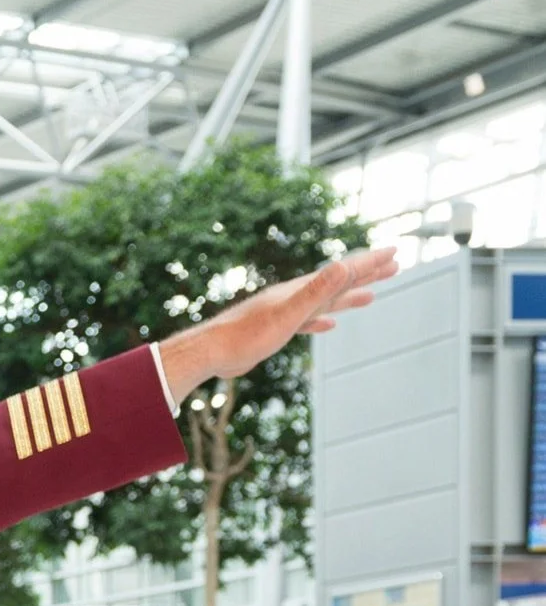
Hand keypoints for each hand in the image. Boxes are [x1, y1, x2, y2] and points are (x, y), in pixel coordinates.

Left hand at [159, 247, 398, 403]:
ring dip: (348, 297)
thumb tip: (343, 266)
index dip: (370, 262)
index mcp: (300, 290)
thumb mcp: (287, 314)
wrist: (209, 353)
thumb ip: (316, 292)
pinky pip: (306, 321)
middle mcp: (294, 297)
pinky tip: (328, 325)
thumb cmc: (245, 337)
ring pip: (324, 302)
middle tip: (395, 266)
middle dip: (366, 275)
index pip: (343, 271)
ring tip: (371, 297)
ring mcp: (284, 312)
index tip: (395, 251)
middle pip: (337, 282)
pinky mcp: (274, 330)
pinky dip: (321, 320)